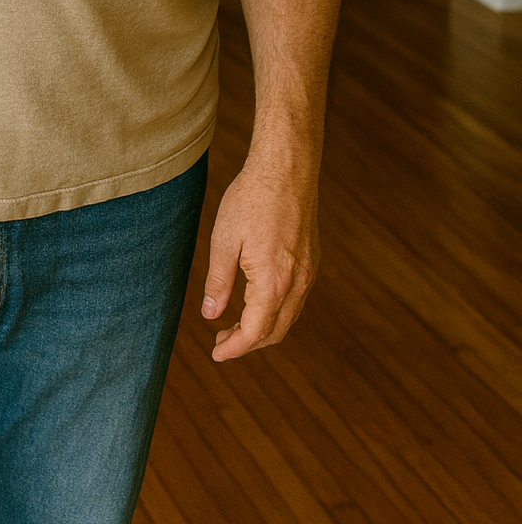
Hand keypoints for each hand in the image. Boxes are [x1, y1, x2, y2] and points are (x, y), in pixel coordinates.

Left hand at [200, 160, 318, 361]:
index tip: (216, 354)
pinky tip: (256, 300)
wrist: (286, 169)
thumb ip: (218, 282)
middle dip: (248, 342)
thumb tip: (211, 315)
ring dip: (263, 328)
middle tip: (220, 340)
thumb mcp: (224, 240)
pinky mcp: (311, 260)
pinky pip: (296, 299)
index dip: (234, 348)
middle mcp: (297, 284)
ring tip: (234, 323)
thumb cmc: (251, 200)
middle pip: (275, 332)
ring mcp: (308, 273)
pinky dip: (276, 310)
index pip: (254, 332)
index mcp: (273, 283)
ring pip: (288, 317)